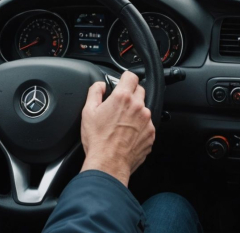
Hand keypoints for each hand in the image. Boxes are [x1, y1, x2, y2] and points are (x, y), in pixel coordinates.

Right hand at [80, 71, 155, 186]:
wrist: (108, 163)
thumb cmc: (98, 140)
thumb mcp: (88, 112)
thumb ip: (95, 92)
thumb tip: (100, 85)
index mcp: (123, 98)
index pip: (131, 76)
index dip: (125, 78)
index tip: (122, 82)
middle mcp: (138, 107)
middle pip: (139, 91)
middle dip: (130, 95)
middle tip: (119, 106)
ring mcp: (147, 121)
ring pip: (143, 109)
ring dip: (135, 112)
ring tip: (121, 125)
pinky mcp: (151, 134)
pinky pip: (147, 125)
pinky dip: (139, 127)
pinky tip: (127, 135)